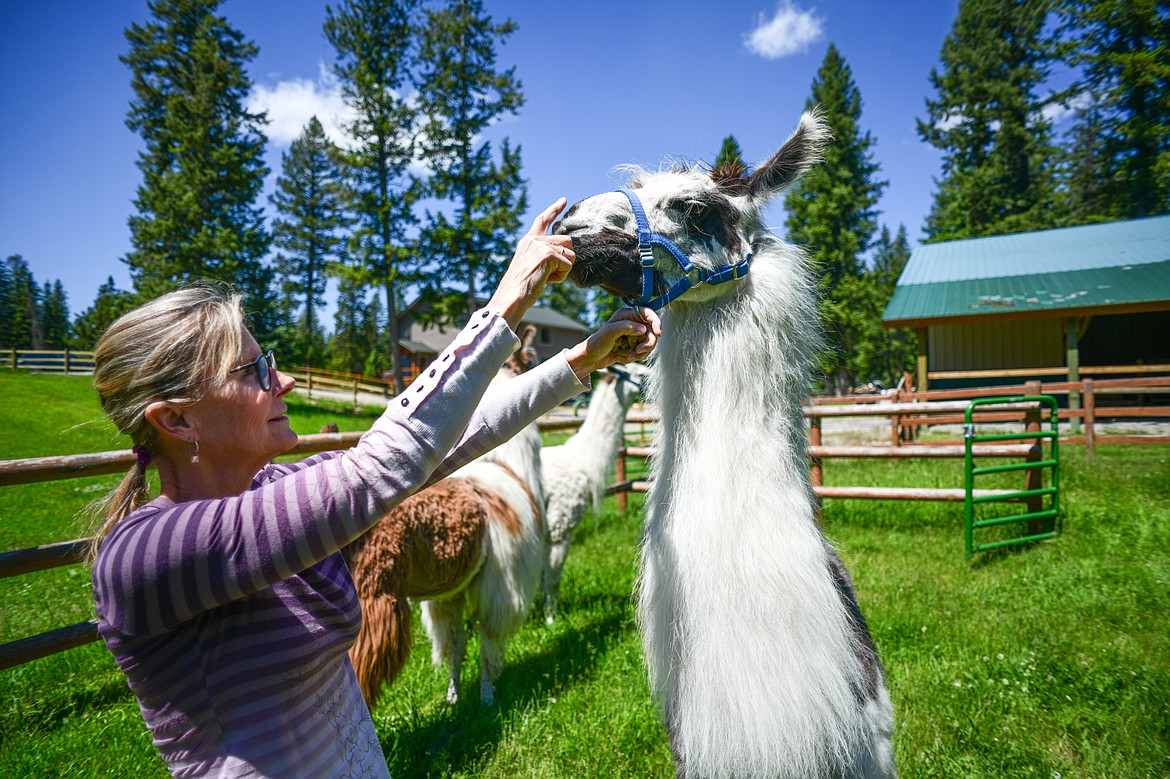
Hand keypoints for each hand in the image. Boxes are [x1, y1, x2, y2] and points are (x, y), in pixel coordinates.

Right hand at [486, 198, 574, 330]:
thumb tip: (565, 254)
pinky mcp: (548, 254)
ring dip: (563, 269)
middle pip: (567, 241)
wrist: (511, 297)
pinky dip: (561, 277)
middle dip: (565, 259)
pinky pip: (568, 266)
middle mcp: (534, 240)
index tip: (563, 200)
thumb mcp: (531, 265)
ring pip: (570, 254)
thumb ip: (544, 255)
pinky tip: (546, 281)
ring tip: (546, 278)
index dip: (554, 209)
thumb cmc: (520, 288)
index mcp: (528, 241)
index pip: (542, 220)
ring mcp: (541, 245)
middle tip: (549, 274)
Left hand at [565, 307, 661, 382]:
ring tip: (627, 355)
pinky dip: (636, 357)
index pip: (648, 314)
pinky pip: (643, 352)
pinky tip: (623, 357)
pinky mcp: (633, 346)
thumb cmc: (597, 342)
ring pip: (649, 343)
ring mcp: (633, 335)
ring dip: (640, 352)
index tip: (658, 334)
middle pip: (652, 331)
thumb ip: (627, 327)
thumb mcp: (610, 332)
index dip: (656, 322)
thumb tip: (644, 329)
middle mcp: (632, 323)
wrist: (590, 358)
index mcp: (627, 315)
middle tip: (638, 350)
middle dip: (647, 343)